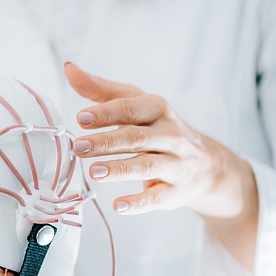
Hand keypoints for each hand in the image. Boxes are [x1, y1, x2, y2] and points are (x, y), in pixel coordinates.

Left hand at [64, 62, 258, 266]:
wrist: (206, 165)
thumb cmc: (158, 128)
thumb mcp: (136, 104)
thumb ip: (101, 90)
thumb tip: (69, 69)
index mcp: (158, 110)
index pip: (132, 109)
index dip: (107, 113)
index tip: (81, 117)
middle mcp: (171, 136)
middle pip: (137, 138)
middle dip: (107, 143)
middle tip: (79, 147)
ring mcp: (175, 165)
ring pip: (147, 166)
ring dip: (119, 170)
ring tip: (93, 172)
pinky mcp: (175, 192)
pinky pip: (157, 198)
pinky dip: (138, 203)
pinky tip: (118, 206)